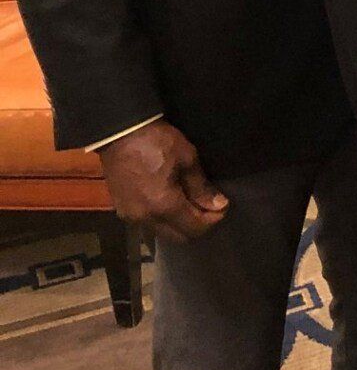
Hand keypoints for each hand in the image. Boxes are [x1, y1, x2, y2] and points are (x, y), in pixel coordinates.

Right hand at [97, 120, 228, 241]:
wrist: (119, 133)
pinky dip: (164, 219)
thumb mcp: (187, 158)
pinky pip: (149, 224)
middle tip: (210, 207)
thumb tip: (218, 205)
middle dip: (198, 226)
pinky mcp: (122, 210)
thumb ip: (201, 186)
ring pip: (163, 232)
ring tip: (192, 204)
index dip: (213, 220)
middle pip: (179, 237)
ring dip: (180, 224)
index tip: (223, 207)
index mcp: (163, 206)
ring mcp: (130, 217)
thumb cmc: (157, 142)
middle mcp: (145, 219)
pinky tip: (172, 202)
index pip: (194, 228)